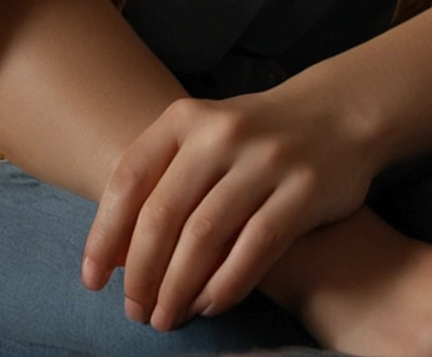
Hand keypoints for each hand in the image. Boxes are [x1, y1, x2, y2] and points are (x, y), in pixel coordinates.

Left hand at [80, 75, 378, 329]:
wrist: (339, 114)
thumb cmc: (254, 139)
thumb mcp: (205, 137)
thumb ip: (163, 181)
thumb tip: (113, 255)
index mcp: (187, 117)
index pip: (130, 177)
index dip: (105, 234)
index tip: (93, 281)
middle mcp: (222, 133)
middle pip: (164, 214)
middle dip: (142, 273)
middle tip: (135, 311)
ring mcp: (266, 159)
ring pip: (205, 236)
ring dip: (179, 288)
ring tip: (167, 317)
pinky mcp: (304, 189)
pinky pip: (255, 248)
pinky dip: (226, 285)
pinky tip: (210, 305)